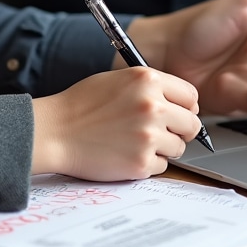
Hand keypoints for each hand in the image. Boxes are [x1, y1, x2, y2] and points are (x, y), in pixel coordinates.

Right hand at [31, 68, 201, 179]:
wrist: (54, 131)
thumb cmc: (82, 105)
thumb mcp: (119, 79)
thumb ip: (152, 88)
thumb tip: (183, 105)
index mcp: (148, 80)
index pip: (191, 96)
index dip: (185, 107)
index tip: (178, 114)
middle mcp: (153, 106)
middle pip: (192, 124)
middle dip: (180, 130)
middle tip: (161, 132)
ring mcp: (148, 136)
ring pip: (178, 148)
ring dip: (162, 148)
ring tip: (134, 142)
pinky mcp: (141, 163)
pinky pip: (162, 167)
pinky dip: (147, 164)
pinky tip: (125, 154)